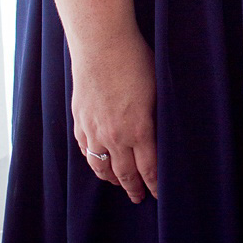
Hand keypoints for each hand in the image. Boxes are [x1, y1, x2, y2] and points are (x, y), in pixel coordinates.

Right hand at [70, 28, 157, 202]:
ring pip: (101, 167)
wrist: (101, 44)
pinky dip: (93, 160)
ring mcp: (94, 131)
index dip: (155, 185)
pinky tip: (98, 161)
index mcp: (139, 130)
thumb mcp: (158, 89)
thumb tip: (163, 135)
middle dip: (133, 189)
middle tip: (138, 198)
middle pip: (124, 174)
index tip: (159, 195)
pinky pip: (85, 150)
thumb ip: (159, 117)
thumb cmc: (136, 61)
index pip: (149, 169)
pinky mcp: (79, 121)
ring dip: (111, 178)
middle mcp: (115, 137)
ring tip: (119, 183)